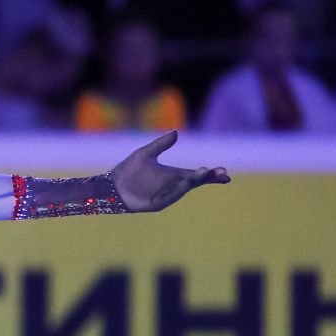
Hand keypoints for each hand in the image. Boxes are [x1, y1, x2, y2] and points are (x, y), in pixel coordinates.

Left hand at [111, 130, 231, 212]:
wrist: (112, 187)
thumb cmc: (128, 171)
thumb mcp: (146, 154)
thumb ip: (161, 144)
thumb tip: (176, 132)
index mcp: (173, 174)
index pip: (196, 174)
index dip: (210, 174)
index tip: (223, 171)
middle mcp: (173, 185)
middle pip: (195, 182)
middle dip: (208, 178)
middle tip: (221, 174)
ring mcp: (167, 195)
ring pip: (185, 188)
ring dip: (195, 181)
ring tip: (205, 172)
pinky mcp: (158, 203)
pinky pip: (172, 196)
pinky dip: (180, 190)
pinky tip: (187, 182)